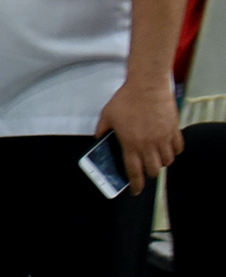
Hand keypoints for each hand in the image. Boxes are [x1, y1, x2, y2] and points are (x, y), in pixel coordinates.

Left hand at [94, 79, 182, 193]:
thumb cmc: (127, 99)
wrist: (147, 86)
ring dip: (161, 163)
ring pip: (167, 161)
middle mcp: (149, 144)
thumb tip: (98, 138)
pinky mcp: (174, 130)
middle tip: (145, 171)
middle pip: (154, 170)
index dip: (136, 184)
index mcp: (131, 144)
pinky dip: (174, 151)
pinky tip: (168, 149)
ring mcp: (163, 138)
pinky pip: (178, 148)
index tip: (136, 190)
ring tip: (155, 159)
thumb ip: (102, 130)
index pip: (135, 171)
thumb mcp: (107, 115)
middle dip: (149, 174)